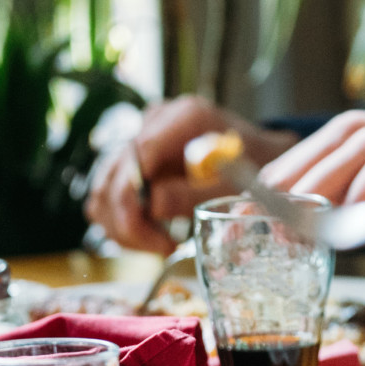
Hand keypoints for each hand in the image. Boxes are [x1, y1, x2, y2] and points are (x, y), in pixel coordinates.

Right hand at [84, 98, 293, 252]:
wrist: (261, 156)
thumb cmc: (254, 167)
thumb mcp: (234, 185)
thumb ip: (193, 193)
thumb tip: (152, 205)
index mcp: (183, 116)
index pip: (139, 152)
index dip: (136, 198)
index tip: (158, 236)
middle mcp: (154, 121)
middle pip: (115, 173)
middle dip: (130, 221)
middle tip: (162, 248)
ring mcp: (139, 138)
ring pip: (103, 187)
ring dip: (121, 226)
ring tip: (159, 245)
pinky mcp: (132, 160)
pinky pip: (106, 194)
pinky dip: (119, 221)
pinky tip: (149, 236)